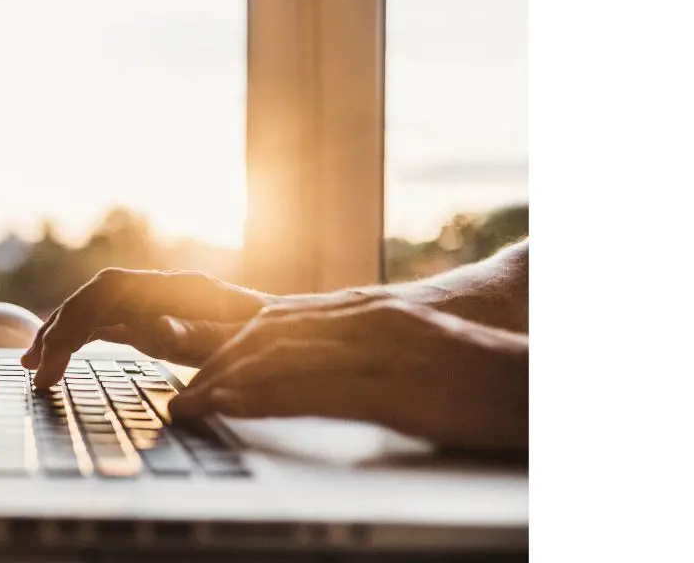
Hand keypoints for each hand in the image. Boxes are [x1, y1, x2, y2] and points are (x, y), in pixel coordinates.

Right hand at [21, 269, 274, 387]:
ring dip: (60, 336)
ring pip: (93, 309)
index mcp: (181, 288)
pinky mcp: (151, 320)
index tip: (56, 355)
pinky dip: (76, 341)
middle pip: (94, 297)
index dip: (77, 317)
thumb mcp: (242, 344)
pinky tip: (54, 361)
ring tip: (33, 369)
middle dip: (59, 331)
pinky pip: (103, 323)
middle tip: (37, 373)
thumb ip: (201, 335)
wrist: (295, 338)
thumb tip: (157, 331)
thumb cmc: (272, 345)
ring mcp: (154, 303)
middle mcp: (162, 289)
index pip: (110, 289)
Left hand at [169, 297, 528, 451]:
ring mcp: (375, 348)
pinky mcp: (390, 384)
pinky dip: (263, 396)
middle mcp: (363, 319)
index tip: (199, 373)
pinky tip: (233, 407)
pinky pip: (312, 389)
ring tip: (191, 405)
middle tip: (184, 394)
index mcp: (366, 312)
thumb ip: (362, 353)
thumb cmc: (474, 374)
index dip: (231, 347)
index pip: (280, 323)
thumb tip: (318, 374)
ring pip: (280, 355)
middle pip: (269, 334)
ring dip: (225, 381)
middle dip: (217, 364)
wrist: (534, 380)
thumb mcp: (408, 352)